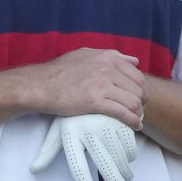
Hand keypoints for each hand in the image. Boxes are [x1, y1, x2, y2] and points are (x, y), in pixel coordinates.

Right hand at [29, 48, 143, 126]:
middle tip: (137, 111)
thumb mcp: (86, 55)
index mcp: (108, 57)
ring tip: (135, 119)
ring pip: (133, 101)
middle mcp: (108, 69)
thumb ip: (111, 56)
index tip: (136, 98)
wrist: (41, 85)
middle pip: (138, 89)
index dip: (140, 89)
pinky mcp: (95, 101)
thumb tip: (134, 60)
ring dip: (137, 113)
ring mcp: (102, 84)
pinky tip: (134, 126)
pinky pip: (123, 112)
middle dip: (140, 102)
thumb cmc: (60, 71)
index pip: (137, 75)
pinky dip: (132, 121)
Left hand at [31, 112, 137, 180]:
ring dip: (126, 171)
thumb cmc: (71, 116)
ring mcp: (107, 124)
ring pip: (122, 157)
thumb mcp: (58, 131)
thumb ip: (48, 152)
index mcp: (70, 136)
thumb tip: (34, 170)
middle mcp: (89, 131)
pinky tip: (126, 156)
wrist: (87, 84)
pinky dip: (130, 154)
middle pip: (105, 166)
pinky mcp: (121, 118)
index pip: (78, 167)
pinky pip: (130, 145)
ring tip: (125, 176)